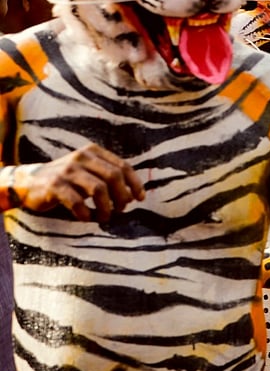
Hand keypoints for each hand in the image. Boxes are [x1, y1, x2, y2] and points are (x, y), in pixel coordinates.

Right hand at [16, 144, 144, 220]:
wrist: (28, 182)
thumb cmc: (67, 181)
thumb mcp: (88, 172)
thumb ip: (109, 178)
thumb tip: (133, 195)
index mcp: (93, 152)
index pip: (123, 166)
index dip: (135, 184)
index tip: (140, 198)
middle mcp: (81, 157)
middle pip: (114, 177)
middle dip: (122, 197)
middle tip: (120, 210)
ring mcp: (67, 170)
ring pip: (99, 189)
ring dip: (105, 208)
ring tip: (104, 217)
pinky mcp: (54, 185)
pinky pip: (77, 202)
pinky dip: (85, 213)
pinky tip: (85, 218)